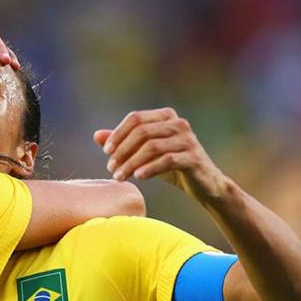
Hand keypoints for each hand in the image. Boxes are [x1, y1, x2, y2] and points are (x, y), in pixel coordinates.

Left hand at [94, 108, 225, 202]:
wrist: (204, 184)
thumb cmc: (172, 166)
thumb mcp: (145, 153)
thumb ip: (123, 143)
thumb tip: (96, 135)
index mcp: (166, 116)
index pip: (136, 118)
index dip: (118, 134)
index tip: (106, 152)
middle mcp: (178, 124)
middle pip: (142, 132)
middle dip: (122, 151)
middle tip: (111, 168)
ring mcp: (188, 139)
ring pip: (152, 147)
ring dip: (131, 162)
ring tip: (120, 177)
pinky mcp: (193, 157)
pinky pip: (166, 160)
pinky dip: (149, 168)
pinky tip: (138, 177)